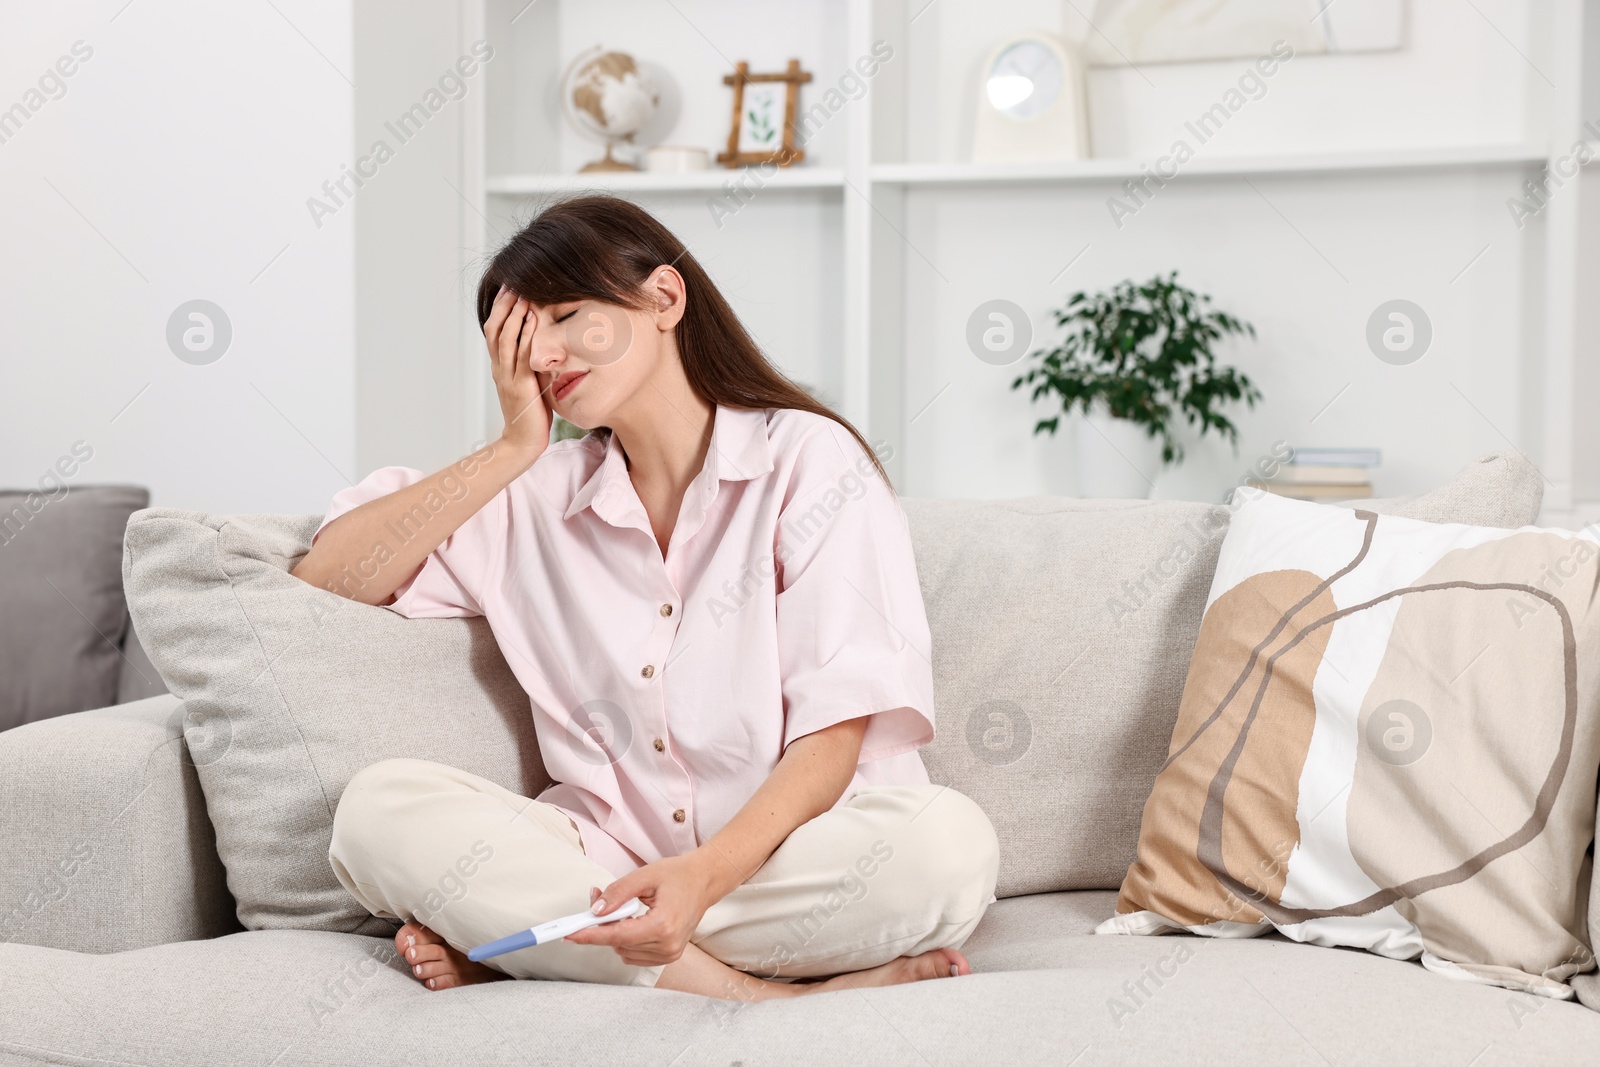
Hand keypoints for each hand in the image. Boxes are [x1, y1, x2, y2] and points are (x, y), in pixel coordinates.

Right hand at [483, 285, 550, 457]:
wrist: (523, 441)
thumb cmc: (531, 413)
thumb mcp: (530, 381)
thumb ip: (531, 362)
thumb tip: (544, 342)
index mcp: (500, 365)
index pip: (494, 330)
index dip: (500, 307)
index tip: (508, 287)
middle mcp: (500, 367)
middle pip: (495, 328)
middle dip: (504, 304)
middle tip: (512, 282)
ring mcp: (508, 376)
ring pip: (505, 338)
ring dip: (514, 314)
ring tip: (521, 293)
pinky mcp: (521, 385)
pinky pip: (522, 355)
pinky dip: (526, 335)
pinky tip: (532, 319)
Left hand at [562, 852, 720, 967]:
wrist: (704, 881)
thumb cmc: (679, 876)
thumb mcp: (645, 876)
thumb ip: (618, 893)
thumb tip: (595, 911)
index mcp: (663, 925)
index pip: (617, 935)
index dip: (590, 935)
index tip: (569, 935)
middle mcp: (667, 945)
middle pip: (618, 943)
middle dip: (603, 924)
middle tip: (600, 900)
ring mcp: (669, 953)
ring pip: (623, 950)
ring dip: (615, 932)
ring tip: (625, 909)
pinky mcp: (668, 956)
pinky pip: (634, 955)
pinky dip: (626, 940)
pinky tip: (634, 922)